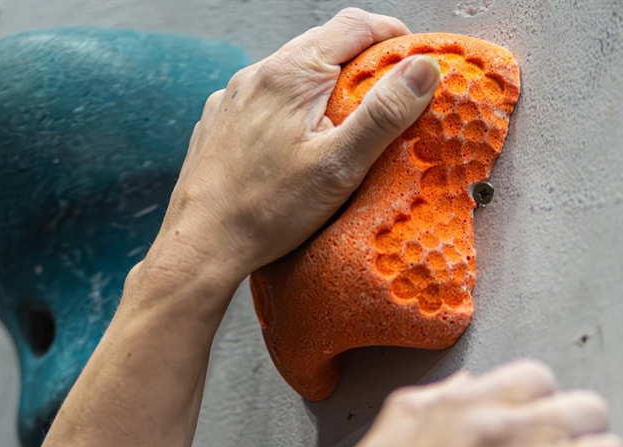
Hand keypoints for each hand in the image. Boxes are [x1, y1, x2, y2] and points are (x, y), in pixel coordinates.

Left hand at [148, 8, 440, 282]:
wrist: (200, 245)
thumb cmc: (265, 212)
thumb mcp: (338, 166)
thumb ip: (383, 115)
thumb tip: (422, 70)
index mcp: (290, 75)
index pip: (354, 25)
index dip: (392, 35)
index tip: (413, 59)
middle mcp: (256, 75)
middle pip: (321, 46)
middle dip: (360, 63)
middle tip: (387, 95)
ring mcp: (232, 98)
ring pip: (290, 74)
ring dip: (323, 87)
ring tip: (343, 124)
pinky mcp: (219, 122)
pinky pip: (263, 100)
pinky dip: (289, 109)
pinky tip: (296, 144)